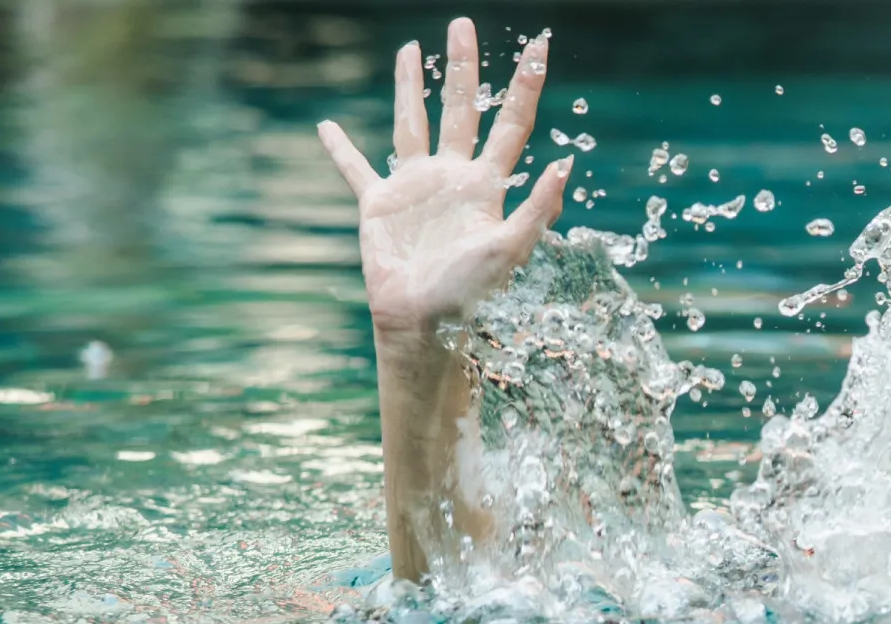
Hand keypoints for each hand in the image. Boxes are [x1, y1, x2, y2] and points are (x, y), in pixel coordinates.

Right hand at [318, 18, 571, 338]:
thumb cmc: (471, 296)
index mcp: (487, 184)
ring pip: (413, 122)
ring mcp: (416, 187)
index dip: (526, 85)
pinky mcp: (379, 205)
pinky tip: (326, 127)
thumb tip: (564, 164)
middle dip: (462, 67)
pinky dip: (340, 150)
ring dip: (411, 87)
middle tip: (462, 24)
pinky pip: (356, 170)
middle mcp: (453, 177)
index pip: (512, 122)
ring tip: (412, 49)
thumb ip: (538, 209)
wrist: (425, 326)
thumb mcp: (510, 251)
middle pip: (461, 108)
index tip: (539, 45)